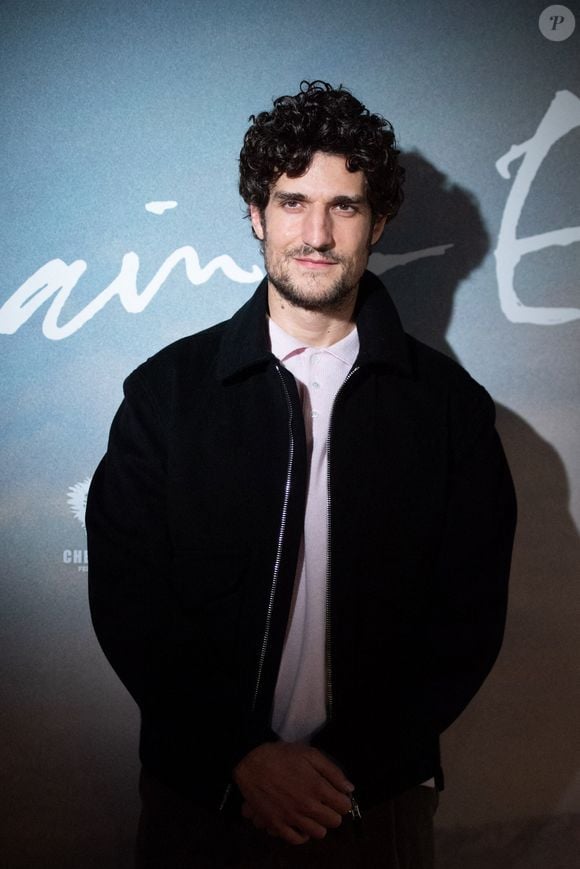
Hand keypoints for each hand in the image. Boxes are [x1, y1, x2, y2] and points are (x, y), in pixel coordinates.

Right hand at [233, 741, 353, 844]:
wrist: (251, 763)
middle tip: (325, 803)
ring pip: (318, 833)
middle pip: (334, 822)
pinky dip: (302, 834)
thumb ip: (332, 771)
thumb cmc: (282, 756)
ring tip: (312, 813)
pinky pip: (296, 840)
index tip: (337, 796)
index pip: (344, 806)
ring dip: (319, 824)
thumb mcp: (310, 754)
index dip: (343, 800)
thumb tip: (348, 788)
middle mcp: (308, 806)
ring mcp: (292, 818)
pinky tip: (300, 823)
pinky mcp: (278, 825)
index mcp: (318, 787)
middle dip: (333, 812)